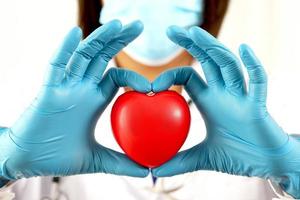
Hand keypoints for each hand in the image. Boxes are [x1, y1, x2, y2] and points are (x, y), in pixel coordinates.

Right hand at [0, 20, 150, 179]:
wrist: (28, 161)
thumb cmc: (57, 156)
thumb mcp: (96, 160)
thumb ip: (120, 163)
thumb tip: (147, 171)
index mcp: (93, 99)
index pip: (116, 77)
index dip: (133, 77)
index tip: (152, 85)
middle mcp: (80, 88)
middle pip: (102, 57)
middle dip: (119, 40)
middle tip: (138, 25)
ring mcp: (63, 87)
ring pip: (83, 56)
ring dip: (99, 39)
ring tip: (117, 24)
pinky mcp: (47, 91)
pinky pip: (55, 66)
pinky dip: (64, 49)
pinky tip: (75, 33)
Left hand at [152, 26, 299, 197]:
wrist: (268, 164)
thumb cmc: (240, 156)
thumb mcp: (203, 158)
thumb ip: (180, 161)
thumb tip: (154, 170)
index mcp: (210, 101)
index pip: (189, 77)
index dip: (171, 75)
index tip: (152, 84)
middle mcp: (225, 94)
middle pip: (207, 61)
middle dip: (191, 44)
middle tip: (171, 30)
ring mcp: (242, 97)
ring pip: (228, 66)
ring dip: (213, 48)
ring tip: (195, 33)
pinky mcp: (259, 106)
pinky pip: (258, 82)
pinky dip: (253, 65)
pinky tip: (243, 49)